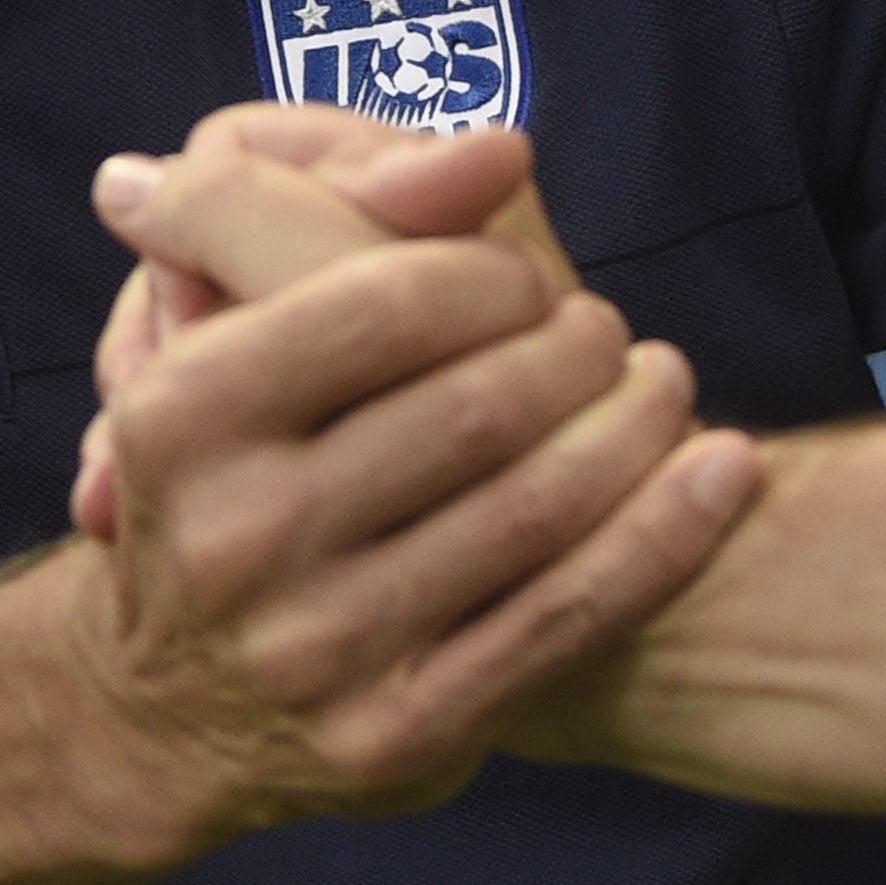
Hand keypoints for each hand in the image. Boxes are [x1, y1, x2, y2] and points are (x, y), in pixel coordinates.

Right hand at [60, 136, 751, 842]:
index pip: (388, 300)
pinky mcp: (400, 735)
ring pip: (535, 507)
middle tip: (603, 329)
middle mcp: (241, 538)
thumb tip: (496, 149)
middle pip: (477, 406)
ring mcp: (320, 649)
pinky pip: (567, 614)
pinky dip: (665, 531)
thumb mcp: (207, 343)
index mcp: (184, 416)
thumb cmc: (216, 487)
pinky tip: (721, 470)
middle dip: (574, 347)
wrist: (164, 714)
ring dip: (636, 425)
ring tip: (664, 383)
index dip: (490, 272)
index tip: (522, 276)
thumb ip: (314, 217)